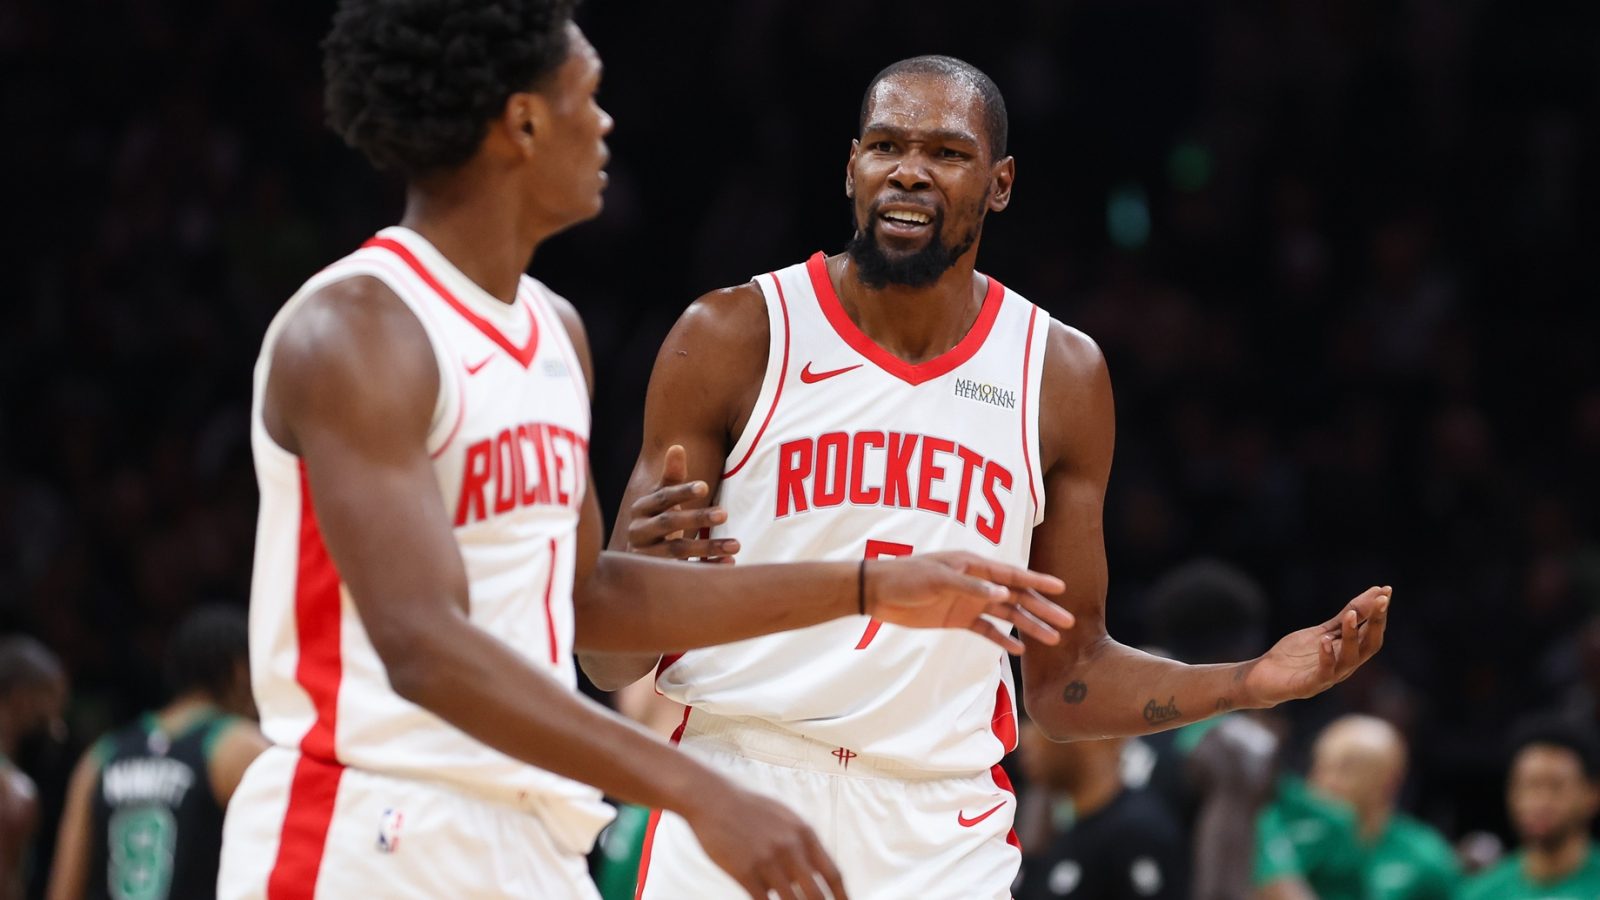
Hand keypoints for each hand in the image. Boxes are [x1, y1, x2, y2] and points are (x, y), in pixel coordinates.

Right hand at [623, 445, 739, 562]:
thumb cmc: (657, 520)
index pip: (662, 497)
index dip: (682, 492)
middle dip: (697, 517)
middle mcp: (638, 532)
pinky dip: (708, 567)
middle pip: (669, 523)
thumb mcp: (662, 499)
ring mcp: (646, 557)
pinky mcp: (658, 576)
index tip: (705, 487)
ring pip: (677, 551)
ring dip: (708, 546)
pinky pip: (685, 572)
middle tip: (725, 513)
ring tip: (737, 544)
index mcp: (641, 509)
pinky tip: (730, 563)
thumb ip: (671, 477)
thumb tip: (677, 446)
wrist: (637, 559)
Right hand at [683, 782, 847, 898]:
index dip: (842, 896)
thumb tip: (816, 869)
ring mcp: (767, 861)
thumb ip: (802, 842)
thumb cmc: (749, 808)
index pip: (832, 874)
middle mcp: (789, 848)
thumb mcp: (784, 817)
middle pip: (816, 895)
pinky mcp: (744, 872)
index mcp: (804, 834)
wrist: (713, 799)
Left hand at [864, 551, 1072, 653]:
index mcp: (973, 565)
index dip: (1037, 582)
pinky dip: (1002, 639)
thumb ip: (971, 587)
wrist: (876, 593)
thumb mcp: (937, 580)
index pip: (1012, 575)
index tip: (1061, 588)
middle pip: (1016, 597)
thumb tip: (1004, 594)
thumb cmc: (906, 578)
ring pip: (1006, 615)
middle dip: (1042, 609)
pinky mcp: (958, 619)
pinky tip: (1019, 651)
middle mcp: (976, 582)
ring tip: (1051, 641)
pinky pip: (986, 630)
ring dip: (1028, 626)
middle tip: (1067, 622)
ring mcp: (969, 601)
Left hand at [1242, 586, 1390, 706]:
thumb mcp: (1322, 632)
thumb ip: (1344, 618)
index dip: (1380, 613)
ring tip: (1350, 614)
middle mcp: (1344, 666)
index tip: (1386, 591)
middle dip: (1376, 622)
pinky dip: (1327, 657)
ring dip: (1351, 635)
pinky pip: (1323, 673)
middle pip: (1369, 646)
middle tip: (1380, 600)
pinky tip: (1325, 640)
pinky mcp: (1309, 686)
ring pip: (1349, 658)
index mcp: (1349, 653)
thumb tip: (1374, 593)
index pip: (1372, 633)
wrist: (1264, 679)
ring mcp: (1328, 677)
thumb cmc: (1296, 656)